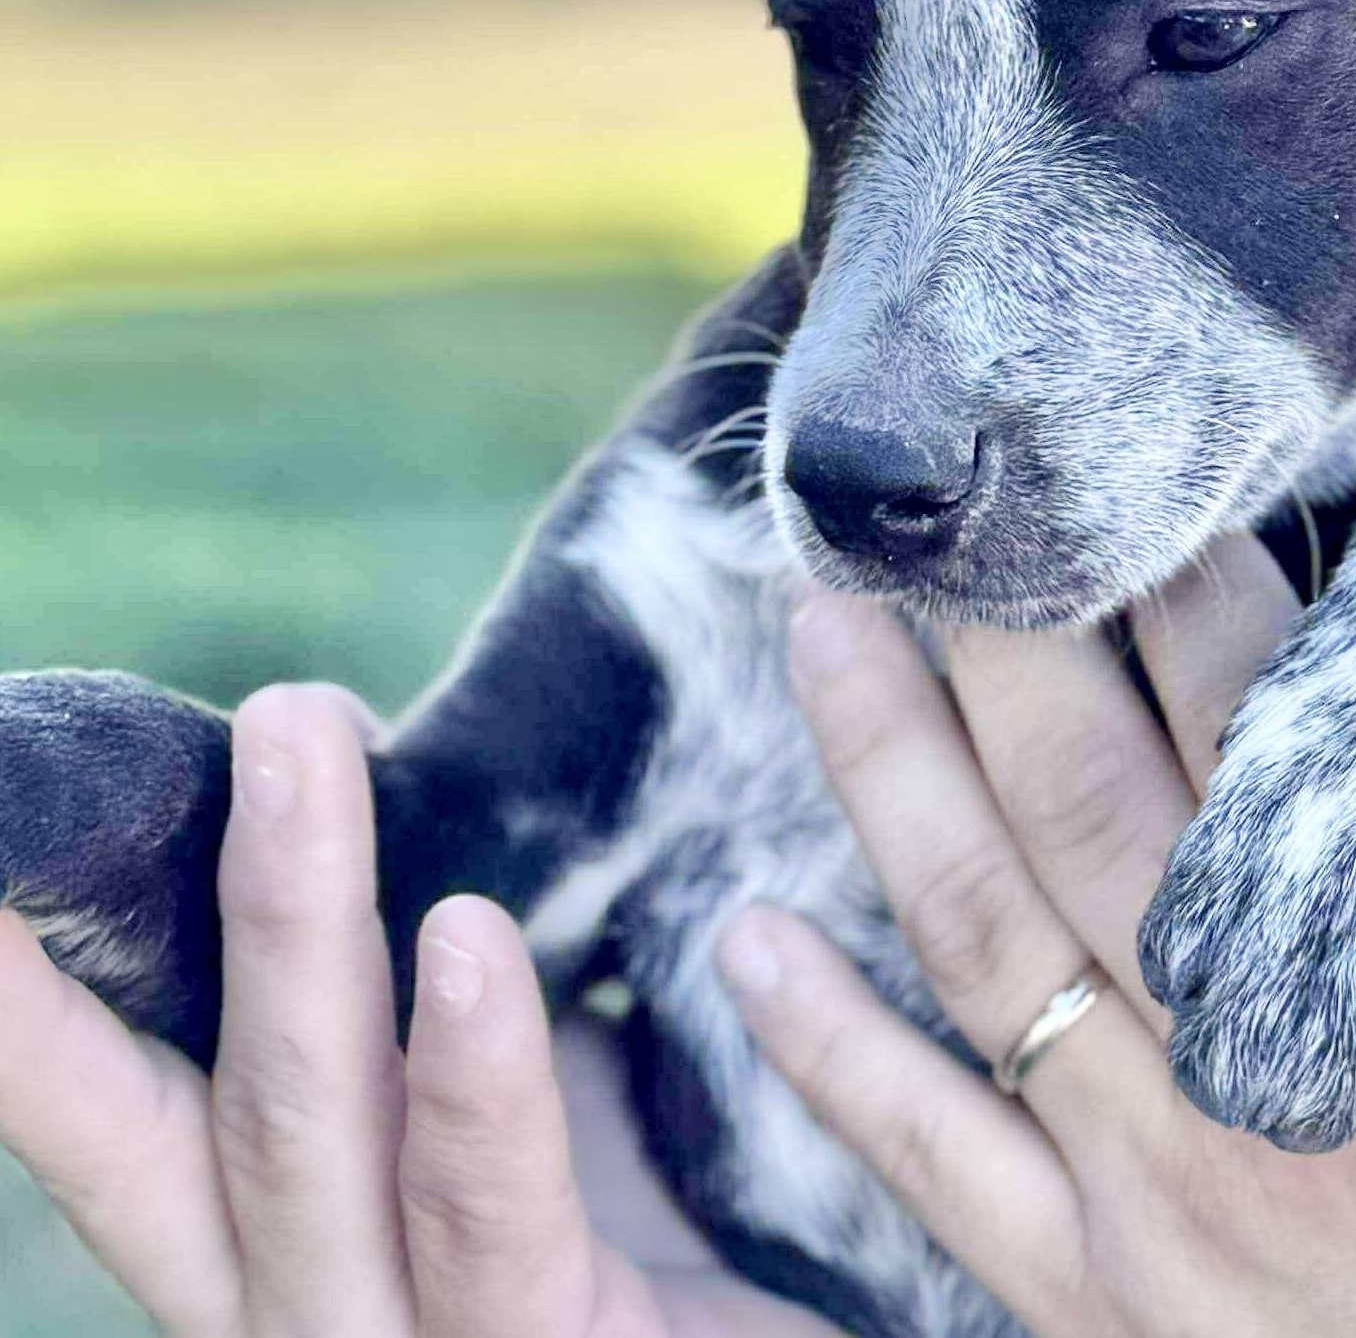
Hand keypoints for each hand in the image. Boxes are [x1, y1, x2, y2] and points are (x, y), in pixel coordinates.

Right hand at [0, 682, 836, 1337]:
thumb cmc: (646, 1219)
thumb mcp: (502, 1080)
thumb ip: (424, 966)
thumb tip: (345, 756)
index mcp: (278, 1226)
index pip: (116, 1098)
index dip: (24, 992)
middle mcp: (299, 1297)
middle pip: (168, 1110)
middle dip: (119, 912)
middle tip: (144, 722)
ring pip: (305, 1134)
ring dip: (292, 924)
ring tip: (294, 730)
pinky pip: (491, 1218)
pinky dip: (470, 1083)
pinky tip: (467, 947)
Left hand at [718, 537, 1355, 1337]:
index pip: (1269, 730)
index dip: (1187, 590)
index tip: (1123, 484)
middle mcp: (1268, 1067)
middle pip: (1091, 804)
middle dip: (1002, 636)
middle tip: (929, 513)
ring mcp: (1164, 1194)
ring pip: (988, 936)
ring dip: (887, 769)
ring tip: (822, 628)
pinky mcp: (1094, 1304)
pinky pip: (930, 1159)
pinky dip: (827, 1048)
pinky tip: (741, 940)